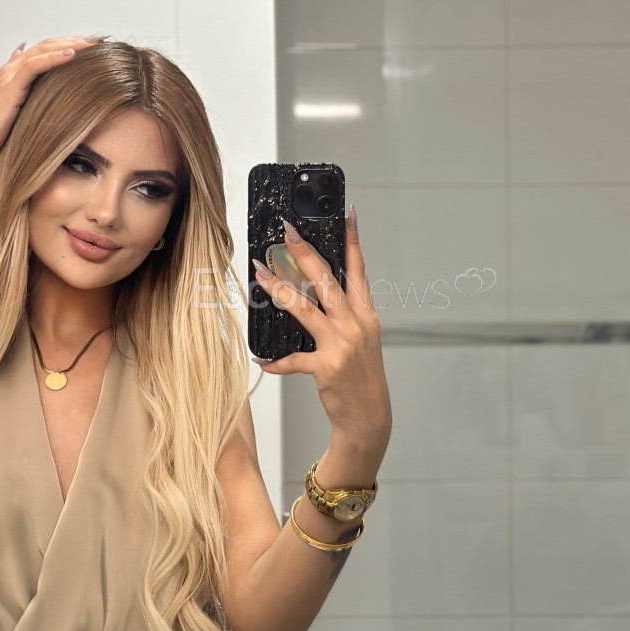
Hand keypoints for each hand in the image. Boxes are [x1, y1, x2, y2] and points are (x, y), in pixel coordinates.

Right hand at [0, 35, 104, 160]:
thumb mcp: (16, 108)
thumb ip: (27, 92)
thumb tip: (36, 82)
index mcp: (17, 73)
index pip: (48, 51)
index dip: (71, 45)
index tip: (96, 46)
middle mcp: (14, 69)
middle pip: (49, 45)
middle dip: (76, 40)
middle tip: (101, 39)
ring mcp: (11, 76)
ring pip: (44, 50)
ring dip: (71, 44)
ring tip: (93, 42)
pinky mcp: (10, 87)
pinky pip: (33, 66)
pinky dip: (53, 58)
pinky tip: (71, 55)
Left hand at [252, 211, 391, 448]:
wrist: (369, 417)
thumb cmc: (362, 377)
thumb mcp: (361, 340)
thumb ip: (343, 316)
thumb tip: (313, 294)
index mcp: (365, 315)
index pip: (359, 269)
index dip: (353, 240)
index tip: (347, 214)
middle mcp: (355, 324)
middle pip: (327, 280)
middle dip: (305, 253)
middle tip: (287, 232)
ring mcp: (341, 345)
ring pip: (305, 308)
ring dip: (278, 290)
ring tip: (260, 274)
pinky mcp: (325, 367)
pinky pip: (293, 360)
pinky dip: (276, 361)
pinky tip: (263, 360)